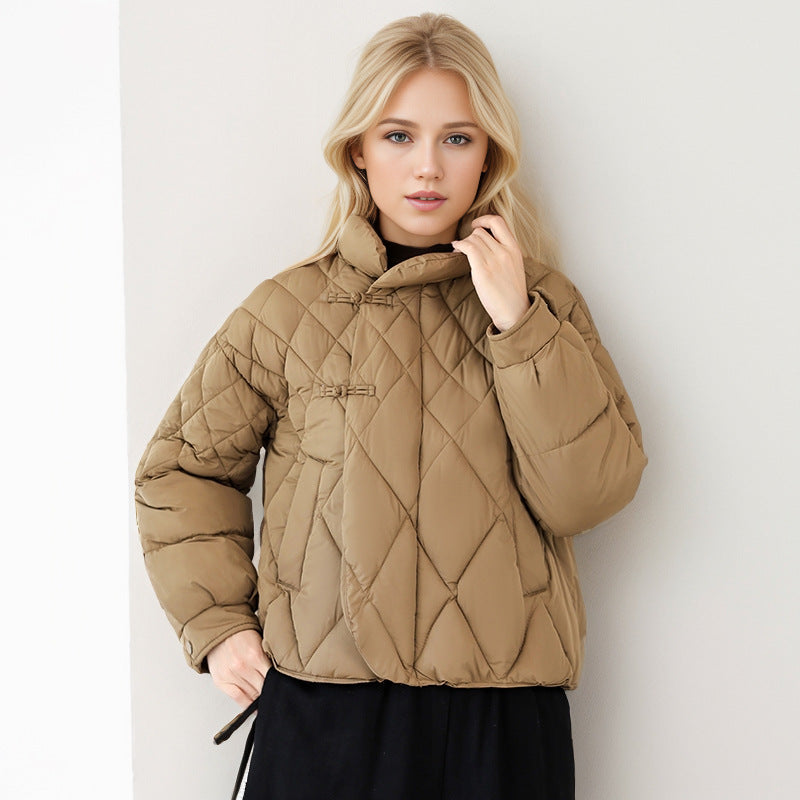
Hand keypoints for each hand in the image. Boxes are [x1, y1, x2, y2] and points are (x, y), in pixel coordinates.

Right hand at [206, 629, 271, 708]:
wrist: (219, 629)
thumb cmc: (241, 634)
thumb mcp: (259, 641)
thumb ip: (268, 658)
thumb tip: (279, 675)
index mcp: (255, 655)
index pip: (272, 677)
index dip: (278, 684)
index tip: (282, 688)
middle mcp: (243, 666)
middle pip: (262, 688)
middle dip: (269, 691)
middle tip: (275, 694)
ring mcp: (231, 675)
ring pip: (251, 695)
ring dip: (259, 697)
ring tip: (264, 698)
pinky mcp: (221, 681)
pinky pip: (237, 698)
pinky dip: (246, 704)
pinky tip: (253, 706)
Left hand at [451, 214, 530, 331]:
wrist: (514, 312)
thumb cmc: (511, 293)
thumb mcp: (513, 267)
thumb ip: (503, 253)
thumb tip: (484, 244)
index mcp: (514, 249)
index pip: (499, 222)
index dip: (484, 219)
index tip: (476, 225)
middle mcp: (505, 251)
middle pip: (481, 232)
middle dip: (470, 237)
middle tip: (465, 247)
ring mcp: (495, 260)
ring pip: (473, 239)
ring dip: (463, 243)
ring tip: (459, 251)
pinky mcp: (484, 270)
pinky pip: (468, 248)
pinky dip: (459, 246)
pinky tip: (456, 250)